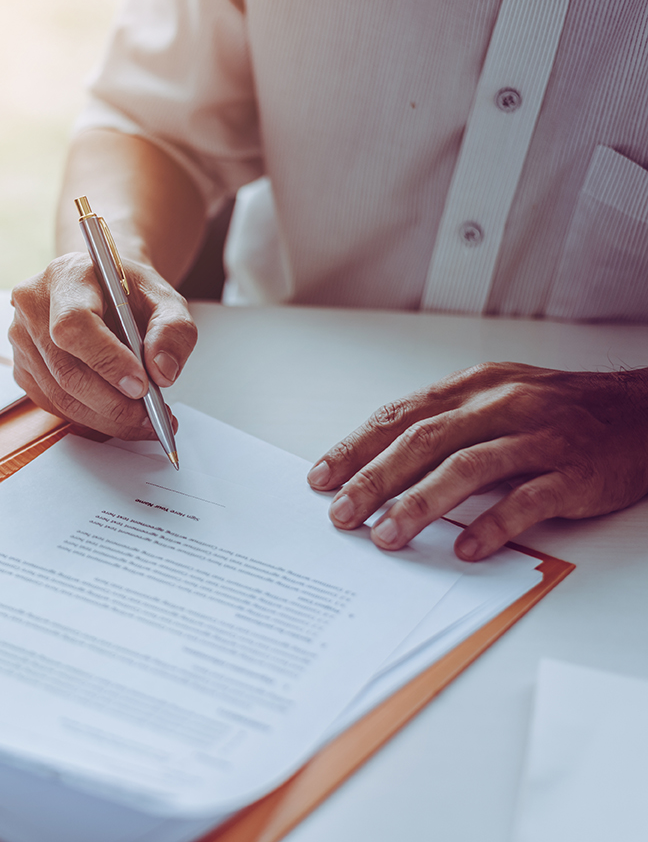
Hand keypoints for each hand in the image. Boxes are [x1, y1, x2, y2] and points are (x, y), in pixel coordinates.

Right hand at [8, 251, 195, 439]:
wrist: (105, 290)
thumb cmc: (128, 292)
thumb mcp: (165, 297)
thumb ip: (173, 329)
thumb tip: (162, 372)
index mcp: (66, 276)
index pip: (75, 324)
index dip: (107, 360)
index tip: (141, 386)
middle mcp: (33, 306)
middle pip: (66, 369)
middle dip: (113, 403)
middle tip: (150, 416)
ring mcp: (22, 340)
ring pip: (60, 395)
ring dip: (106, 418)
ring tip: (142, 421)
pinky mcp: (23, 368)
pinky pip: (55, 405)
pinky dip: (91, 419)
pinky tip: (118, 417)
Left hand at [307, 362, 647, 560]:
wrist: (646, 411)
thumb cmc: (561, 411)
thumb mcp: (497, 399)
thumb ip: (445, 424)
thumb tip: (381, 462)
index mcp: (474, 388)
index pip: (400, 416)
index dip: (357, 447)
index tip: (321, 478)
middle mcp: (502, 406)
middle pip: (424, 441)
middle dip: (375, 479)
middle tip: (342, 514)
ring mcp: (540, 437)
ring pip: (468, 467)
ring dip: (420, 504)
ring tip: (387, 535)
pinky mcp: (575, 471)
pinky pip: (528, 498)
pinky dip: (493, 523)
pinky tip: (465, 547)